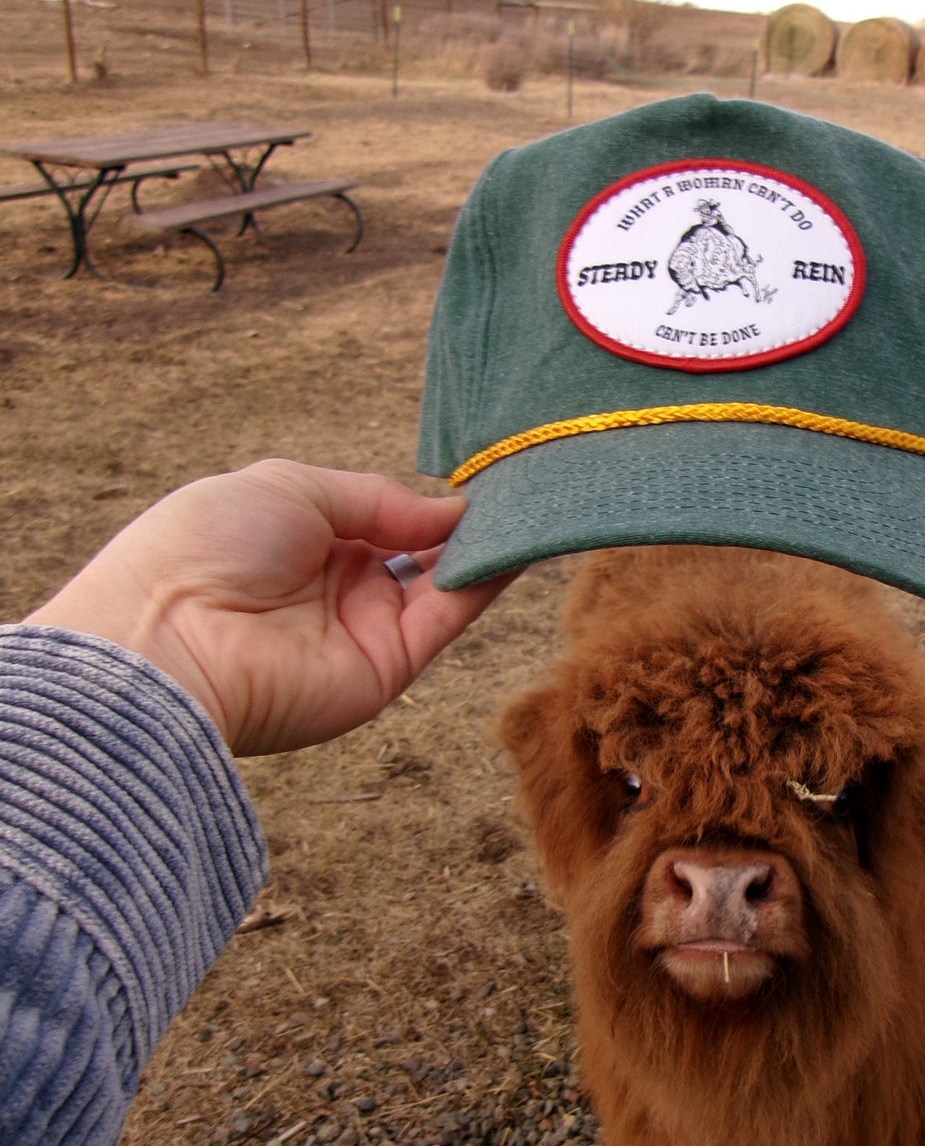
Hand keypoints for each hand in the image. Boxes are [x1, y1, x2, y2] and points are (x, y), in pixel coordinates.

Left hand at [25, 460, 515, 754]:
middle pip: (419, 553)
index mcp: (303, 538)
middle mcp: (337, 586)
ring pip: (442, 585)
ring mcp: (363, 630)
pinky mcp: (387, 669)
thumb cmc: (210, 546)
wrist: (171, 640)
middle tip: (520, 488)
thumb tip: (450, 509)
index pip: (382, 518)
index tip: (477, 476)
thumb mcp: (294, 488)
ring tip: (532, 507)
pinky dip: (484, 583)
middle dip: (464, 523)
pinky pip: (446, 619)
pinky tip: (515, 544)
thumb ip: (378, 498)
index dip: (425, 500)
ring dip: (486, 548)